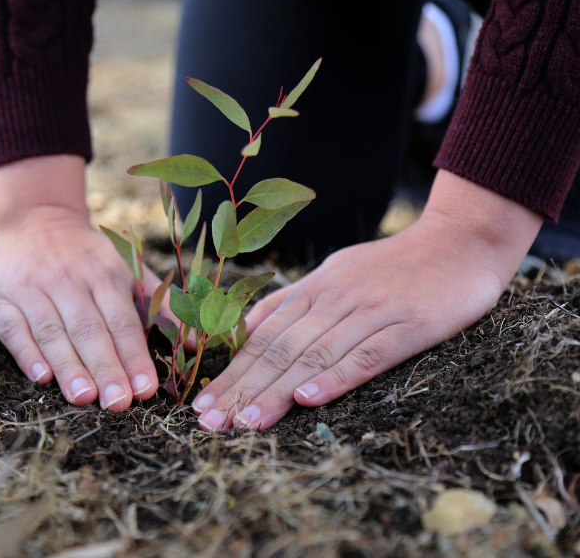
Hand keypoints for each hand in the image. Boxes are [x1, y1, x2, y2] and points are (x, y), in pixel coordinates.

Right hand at [0, 155, 163, 409]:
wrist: (35, 222)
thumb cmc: (88, 259)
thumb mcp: (128, 270)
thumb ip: (161, 306)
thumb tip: (197, 342)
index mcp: (103, 274)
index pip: (121, 320)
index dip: (134, 355)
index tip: (146, 390)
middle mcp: (66, 279)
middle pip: (87, 329)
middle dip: (104, 367)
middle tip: (118, 403)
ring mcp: (30, 289)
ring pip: (51, 331)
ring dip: (68, 366)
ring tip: (84, 397)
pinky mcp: (0, 300)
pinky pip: (13, 329)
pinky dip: (26, 353)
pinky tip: (41, 377)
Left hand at [193, 170, 541, 430]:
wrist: (461, 238)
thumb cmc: (393, 265)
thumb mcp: (333, 275)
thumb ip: (292, 303)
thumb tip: (246, 330)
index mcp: (312, 291)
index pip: (261, 338)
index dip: (229, 373)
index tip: (200, 406)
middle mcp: (333, 300)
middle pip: (278, 350)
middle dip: (239, 389)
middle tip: (209, 423)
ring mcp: (370, 311)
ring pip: (314, 355)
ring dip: (277, 391)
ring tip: (246, 421)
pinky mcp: (409, 324)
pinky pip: (367, 354)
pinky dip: (337, 377)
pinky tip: (310, 399)